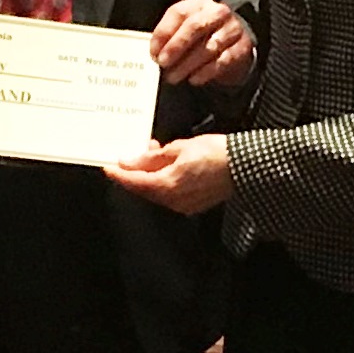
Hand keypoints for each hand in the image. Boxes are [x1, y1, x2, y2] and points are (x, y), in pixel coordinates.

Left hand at [105, 134, 233, 214]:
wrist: (246, 166)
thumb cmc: (218, 154)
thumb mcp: (180, 148)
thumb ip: (152, 157)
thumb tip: (131, 161)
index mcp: (167, 186)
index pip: (134, 182)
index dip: (118, 174)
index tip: (107, 167)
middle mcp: (173, 200)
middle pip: (143, 189)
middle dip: (135, 172)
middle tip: (131, 153)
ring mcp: (183, 204)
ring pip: (156, 191)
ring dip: (149, 174)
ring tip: (153, 153)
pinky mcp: (192, 204)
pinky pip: (169, 194)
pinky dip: (163, 180)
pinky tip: (167, 166)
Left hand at [148, 0, 255, 88]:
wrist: (232, 45)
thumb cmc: (201, 37)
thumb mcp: (184, 30)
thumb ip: (170, 37)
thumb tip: (155, 53)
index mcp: (198, 4)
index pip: (179, 13)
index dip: (164, 32)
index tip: (153, 51)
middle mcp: (217, 12)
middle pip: (195, 26)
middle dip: (176, 46)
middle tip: (163, 63)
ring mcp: (232, 29)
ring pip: (209, 46)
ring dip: (188, 64)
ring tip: (174, 76)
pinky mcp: (242, 47)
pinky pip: (222, 61)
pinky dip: (205, 72)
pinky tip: (194, 79)